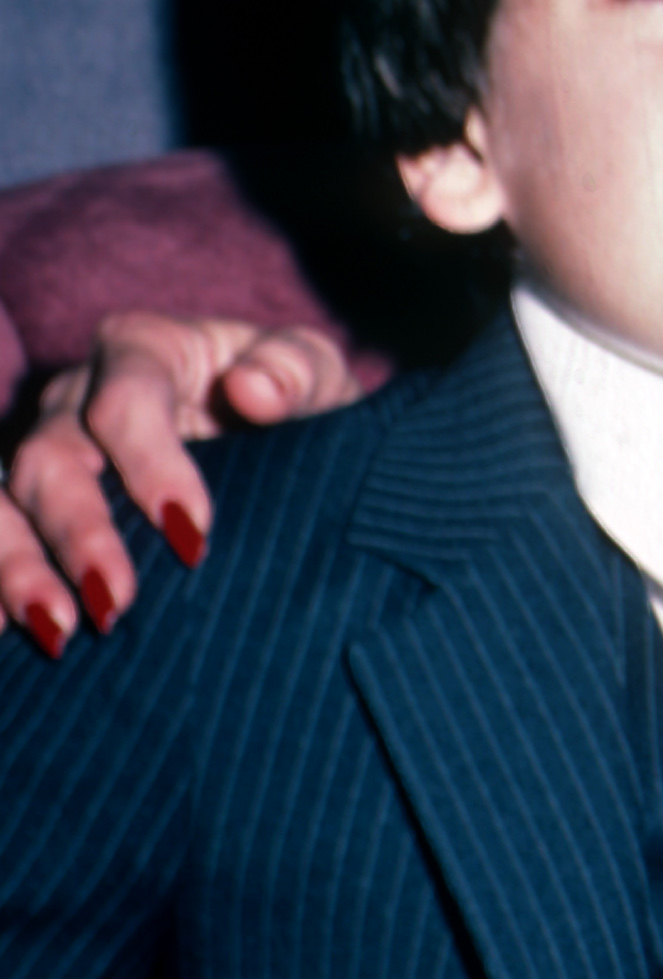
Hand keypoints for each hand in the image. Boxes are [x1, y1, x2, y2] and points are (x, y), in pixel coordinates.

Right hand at [1, 311, 361, 646]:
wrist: (279, 428)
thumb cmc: (293, 394)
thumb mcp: (314, 370)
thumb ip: (294, 370)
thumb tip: (252, 390)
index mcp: (143, 349)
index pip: (125, 401)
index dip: (151, 464)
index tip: (193, 532)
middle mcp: (77, 395)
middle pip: (52, 457)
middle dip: (79, 532)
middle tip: (116, 599)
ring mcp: (46, 449)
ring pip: (6, 500)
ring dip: (19, 567)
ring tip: (56, 627)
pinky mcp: (34, 501)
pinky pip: (0, 532)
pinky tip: (9, 629)